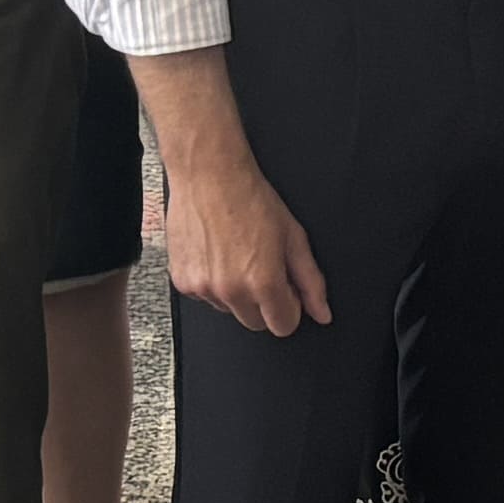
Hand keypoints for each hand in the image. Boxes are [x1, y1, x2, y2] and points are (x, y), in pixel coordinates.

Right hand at [161, 147, 332, 336]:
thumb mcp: (293, 238)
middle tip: (262, 267)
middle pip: (256, 323)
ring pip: (229, 310)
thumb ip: (310, 281)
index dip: (289, 306)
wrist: (208, 176)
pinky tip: (217, 254)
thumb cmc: (250, 200)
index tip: (286, 288)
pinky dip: (212, 283)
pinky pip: (204, 297)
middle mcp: (230, 291)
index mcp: (262, 282)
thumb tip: (322, 313)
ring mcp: (203, 288)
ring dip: (237, 293)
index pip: (283, 326)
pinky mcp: (182, 281)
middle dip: (264, 302)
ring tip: (237, 255)